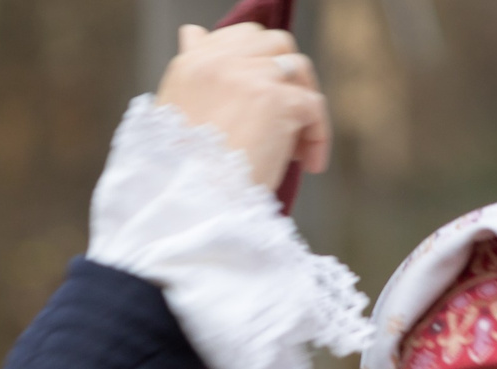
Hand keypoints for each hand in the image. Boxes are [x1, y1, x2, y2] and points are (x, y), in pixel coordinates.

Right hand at [156, 23, 331, 190]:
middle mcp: (217, 62)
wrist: (193, 207)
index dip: (261, 65)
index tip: (265, 100)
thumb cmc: (184, 177)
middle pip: (274, 43)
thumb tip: (194, 33)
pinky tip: (310, 165)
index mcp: (192, 64)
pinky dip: (318, 135)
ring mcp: (248, 77)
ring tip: (300, 145)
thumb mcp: (177, 115)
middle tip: (288, 122)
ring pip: (297, 68)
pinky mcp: (275, 100)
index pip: (240, 38)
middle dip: (288, 79)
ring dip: (305, 102)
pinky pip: (313, 105)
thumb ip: (194, 74)